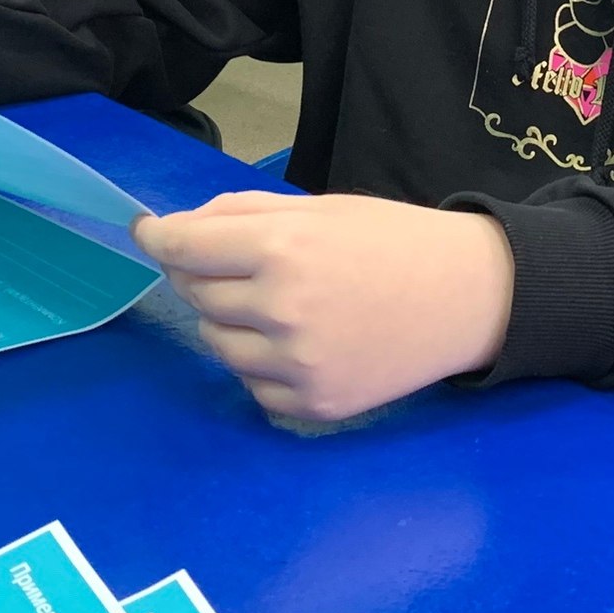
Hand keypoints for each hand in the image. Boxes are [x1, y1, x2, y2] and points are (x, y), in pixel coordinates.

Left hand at [134, 193, 515, 423]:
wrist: (466, 297)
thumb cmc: (392, 239)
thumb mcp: (319, 207)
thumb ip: (243, 213)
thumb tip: (179, 230)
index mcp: (281, 247)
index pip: (185, 248)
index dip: (158, 238)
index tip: (148, 233)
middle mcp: (280, 309)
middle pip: (196, 294)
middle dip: (202, 273)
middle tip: (238, 262)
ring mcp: (295, 364)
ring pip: (216, 342)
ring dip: (228, 319)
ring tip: (275, 302)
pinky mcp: (311, 404)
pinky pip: (252, 384)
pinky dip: (260, 362)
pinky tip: (300, 340)